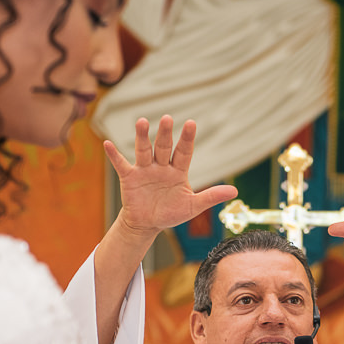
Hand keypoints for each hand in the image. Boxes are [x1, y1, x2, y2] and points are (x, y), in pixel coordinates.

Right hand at [104, 115, 236, 235]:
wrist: (147, 224)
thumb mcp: (193, 206)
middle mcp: (161, 166)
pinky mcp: (129, 177)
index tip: (191, 123)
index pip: (184, 151)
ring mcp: (144, 170)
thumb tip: (235, 191)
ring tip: (142, 122)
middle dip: (165, 134)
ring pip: (144, 150)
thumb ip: (211, 196)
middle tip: (167, 118)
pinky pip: (121, 164)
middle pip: (164, 147)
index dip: (187, 138)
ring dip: (142, 137)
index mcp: (178, 170)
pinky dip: (114, 155)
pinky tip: (108, 144)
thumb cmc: (171, 213)